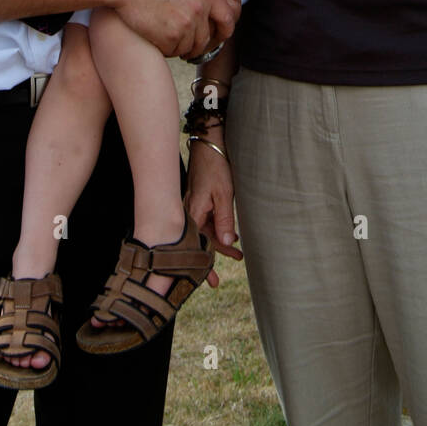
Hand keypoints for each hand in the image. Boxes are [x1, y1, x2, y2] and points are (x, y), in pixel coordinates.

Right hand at [115, 0, 239, 57]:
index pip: (228, 18)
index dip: (225, 28)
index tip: (219, 34)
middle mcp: (198, 11)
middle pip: (207, 37)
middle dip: (200, 42)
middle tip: (190, 42)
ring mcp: (184, 26)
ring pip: (191, 46)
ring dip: (183, 45)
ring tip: (171, 39)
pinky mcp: (167, 38)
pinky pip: (174, 51)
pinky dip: (169, 48)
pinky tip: (159, 40)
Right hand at [185, 138, 241, 288]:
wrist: (210, 143)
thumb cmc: (216, 166)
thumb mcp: (224, 193)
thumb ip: (225, 219)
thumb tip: (227, 242)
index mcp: (193, 211)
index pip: (199, 244)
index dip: (207, 262)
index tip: (213, 280)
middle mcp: (190, 210)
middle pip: (199, 241)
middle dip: (209, 259)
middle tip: (215, 281)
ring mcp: (194, 204)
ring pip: (203, 231)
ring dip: (218, 243)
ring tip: (236, 254)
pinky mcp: (199, 198)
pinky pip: (205, 220)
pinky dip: (216, 229)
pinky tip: (229, 234)